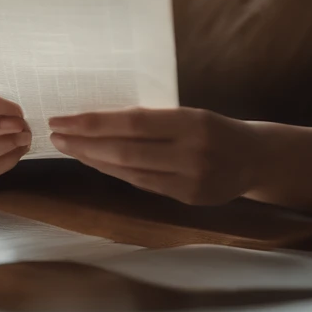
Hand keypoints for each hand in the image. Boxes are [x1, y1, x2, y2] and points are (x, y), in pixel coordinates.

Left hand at [48, 106, 262, 204]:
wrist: (255, 158)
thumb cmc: (215, 128)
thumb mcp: (192, 114)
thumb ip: (156, 120)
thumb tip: (102, 121)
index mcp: (192, 122)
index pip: (133, 123)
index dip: (95, 123)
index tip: (64, 118)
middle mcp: (191, 152)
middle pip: (126, 149)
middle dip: (85, 143)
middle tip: (56, 134)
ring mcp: (190, 179)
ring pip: (130, 170)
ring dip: (94, 159)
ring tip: (69, 147)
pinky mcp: (188, 198)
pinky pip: (143, 185)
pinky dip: (116, 173)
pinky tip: (96, 163)